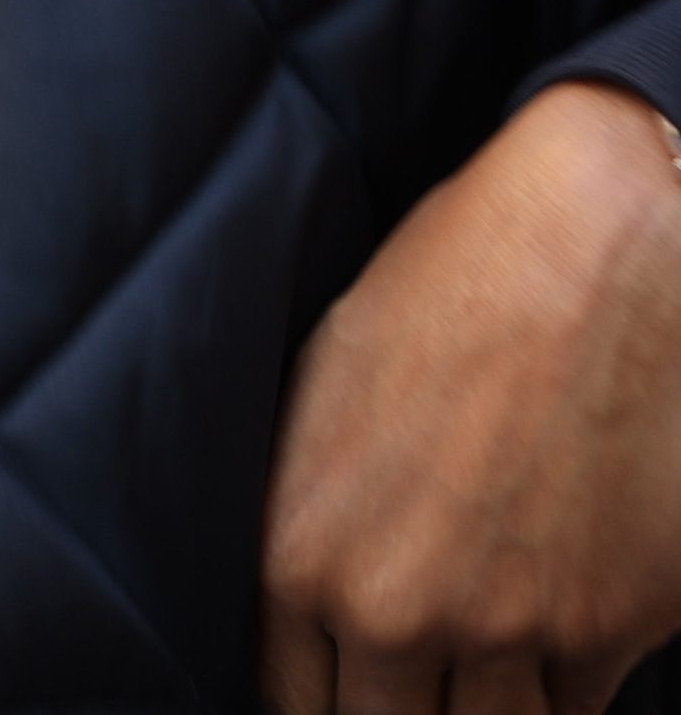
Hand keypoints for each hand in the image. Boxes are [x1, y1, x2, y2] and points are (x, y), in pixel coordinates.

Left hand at [261, 81, 680, 713]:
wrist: (595, 236)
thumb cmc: (449, 286)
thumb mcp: (328, 387)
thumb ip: (316, 520)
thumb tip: (320, 612)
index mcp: (302, 551)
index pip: (292, 703)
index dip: (325, 700)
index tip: (349, 686)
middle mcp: (396, 607)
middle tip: (420, 685)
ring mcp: (509, 627)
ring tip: (481, 666)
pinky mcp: (612, 624)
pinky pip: (579, 709)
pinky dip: (569, 686)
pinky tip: (559, 624)